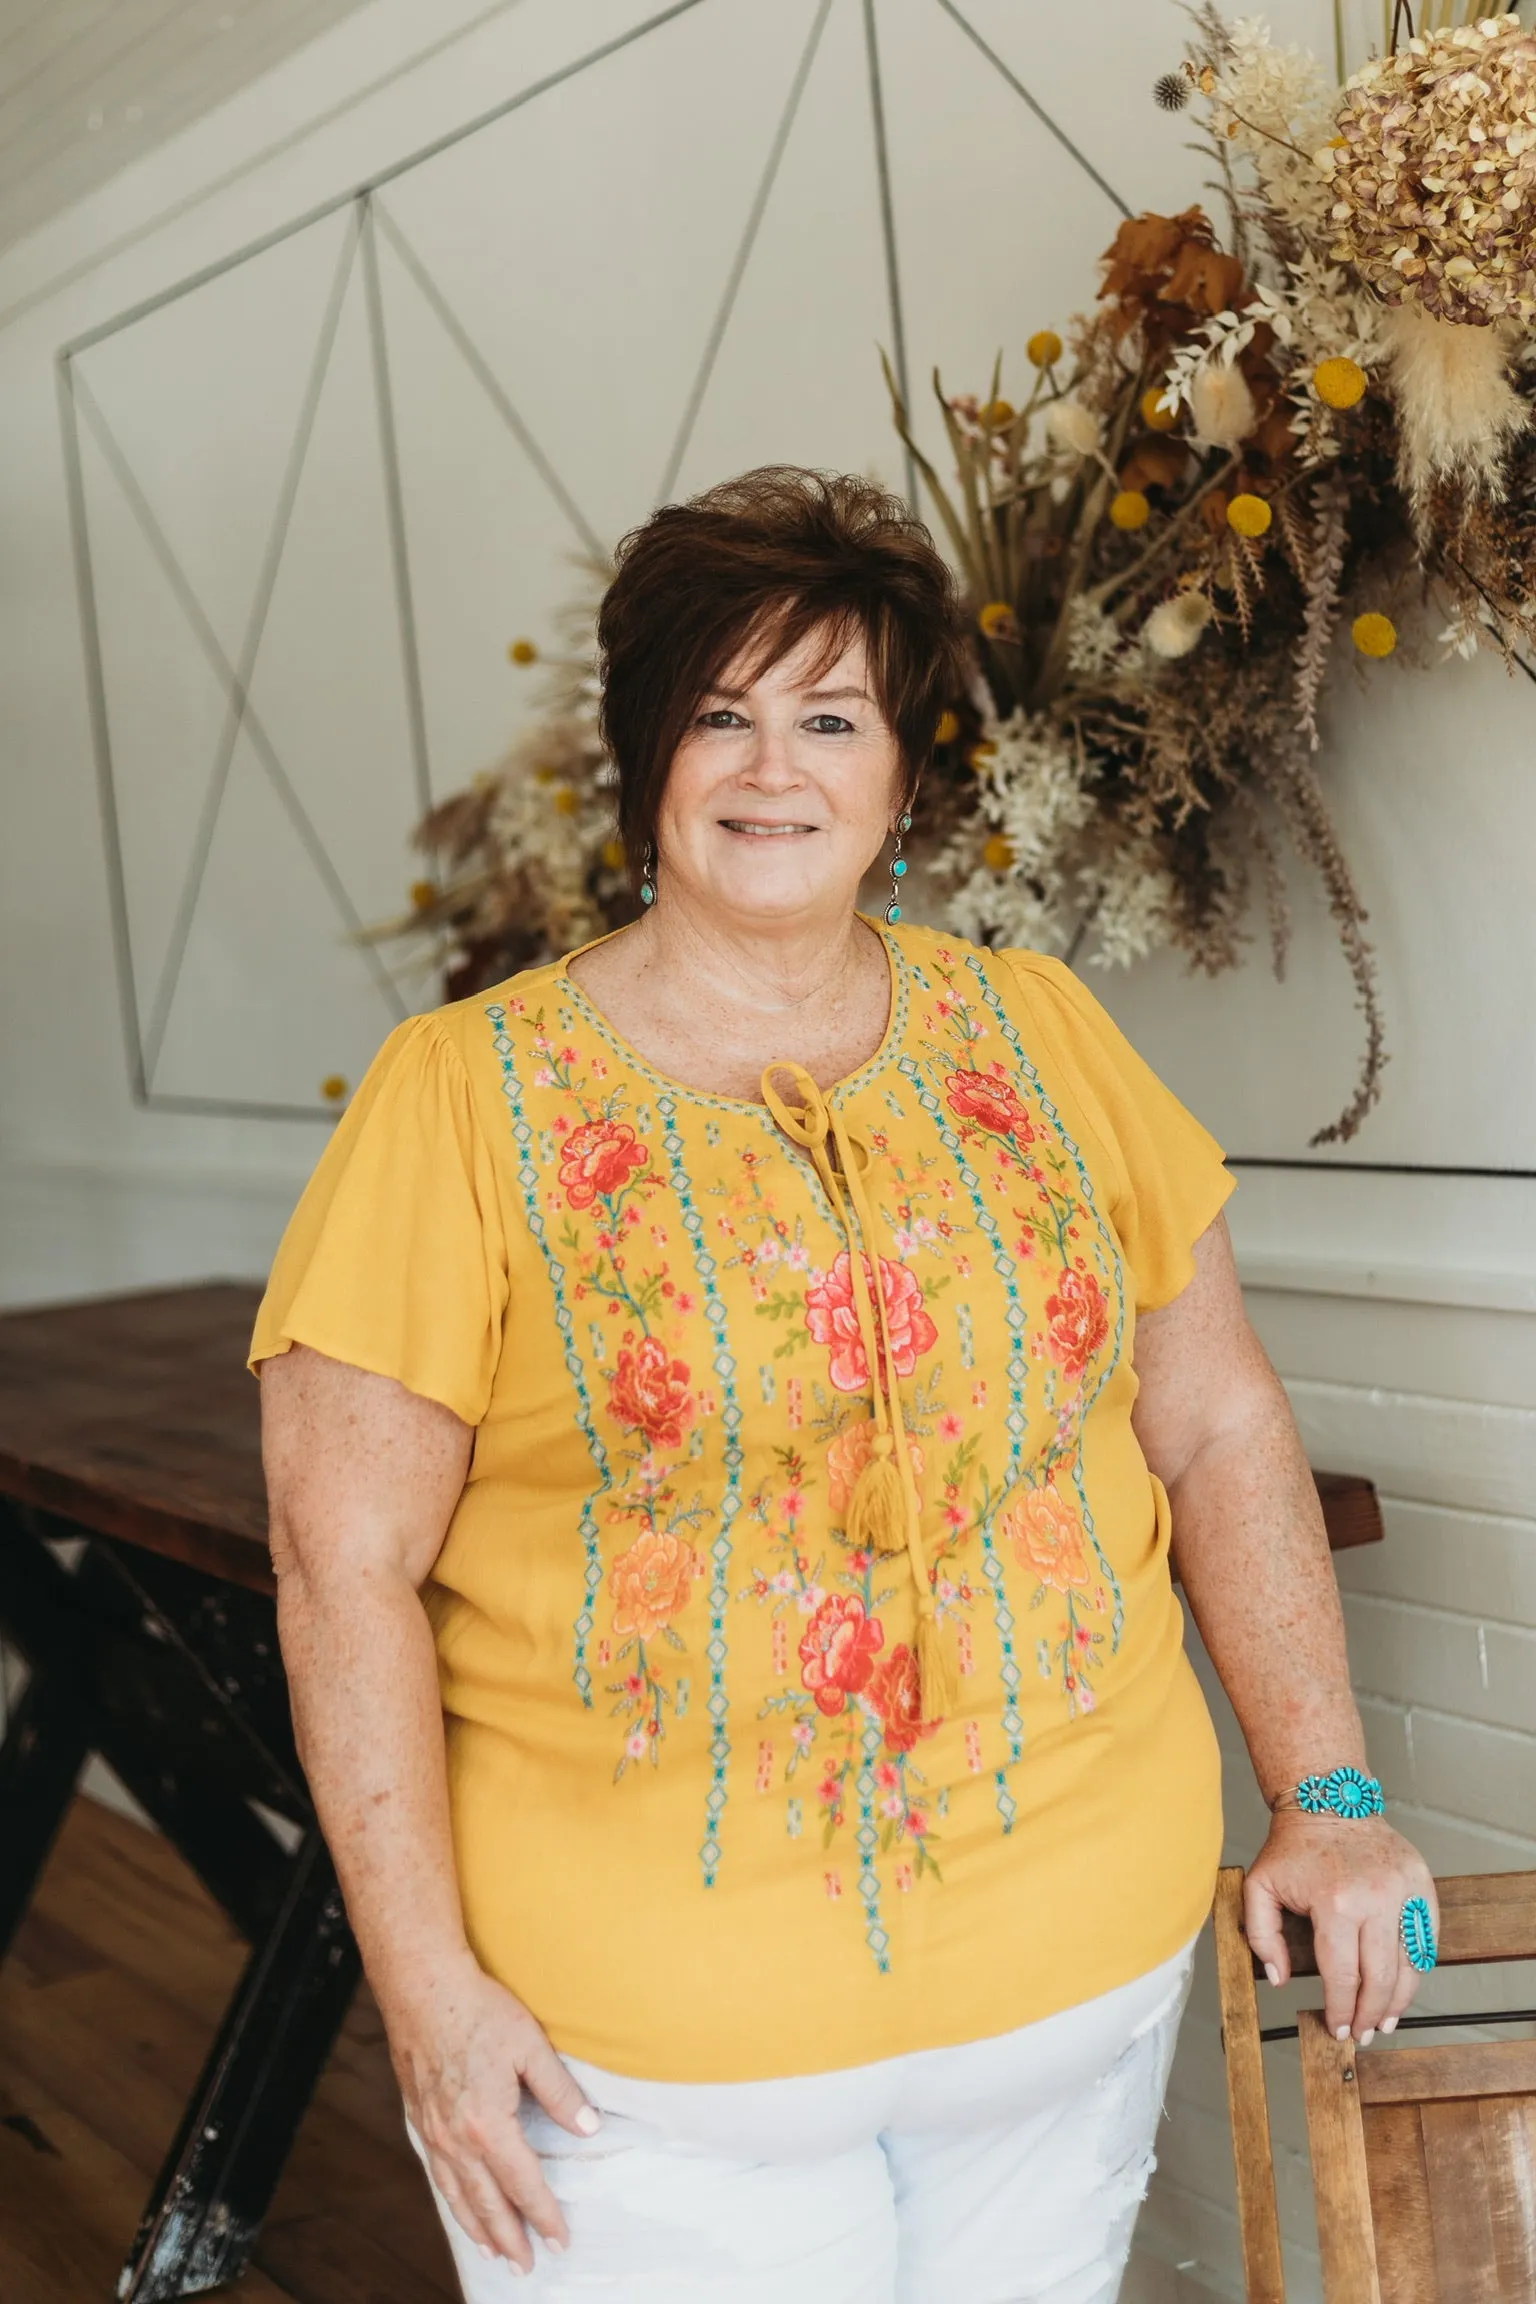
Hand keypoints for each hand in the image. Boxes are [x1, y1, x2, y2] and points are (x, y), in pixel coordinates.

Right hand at [387, 1950, 598, 2271]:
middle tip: (528, 2266)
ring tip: (494, 2252)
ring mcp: (434, 2133)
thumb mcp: (530, 2046)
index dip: (544, 2215)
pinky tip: (460, 2205)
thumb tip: (589, 2128)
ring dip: (478, 2228)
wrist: (423, 1987)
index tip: (560, 2239)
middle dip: (510, 2238)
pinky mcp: (420, 2120)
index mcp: (489, 2124)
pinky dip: (452, 2200)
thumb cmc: (479, 2011)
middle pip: (488, 2203)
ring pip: (458, 2196)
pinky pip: (438, 2176)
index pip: (523, 2184)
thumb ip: (561, 2092)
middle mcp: (457, 2139)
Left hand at [1243, 1809, 1437, 2044]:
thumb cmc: (1294, 1847)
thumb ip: (1261, 1936)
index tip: (1338, 2028)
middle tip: (1364, 2033)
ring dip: (1399, 2001)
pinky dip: (1417, 1969)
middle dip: (1371, 2014)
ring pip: (1410, 1965)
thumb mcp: (1259, 1886)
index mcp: (1334, 1902)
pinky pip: (1426, 1939)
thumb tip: (1278, 1978)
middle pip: (1380, 1978)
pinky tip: (1404, 1987)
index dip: (1340, 2009)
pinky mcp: (1422, 1885)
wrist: (1329, 1801)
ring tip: (1387, 2021)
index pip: (1342, 1974)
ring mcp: (1404, 1891)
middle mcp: (1375, 1898)